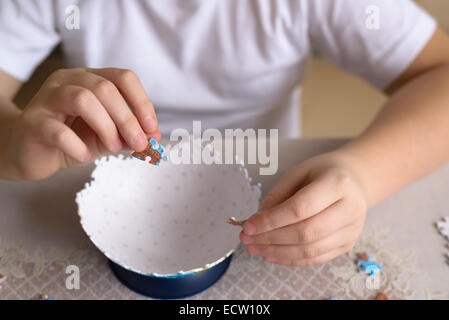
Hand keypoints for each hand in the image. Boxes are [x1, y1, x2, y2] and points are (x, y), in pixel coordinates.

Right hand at [8, 68, 159, 180]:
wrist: (32, 153)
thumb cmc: (72, 139)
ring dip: (106, 127)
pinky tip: (84, 156)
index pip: (123, 78)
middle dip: (128, 119)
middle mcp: (68, 81)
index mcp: (90, 79)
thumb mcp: (108, 137)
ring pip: (82, 99)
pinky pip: (57, 130)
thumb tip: (155, 138)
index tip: (152, 129)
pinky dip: (78, 146)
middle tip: (138, 144)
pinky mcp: (32, 122)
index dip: (142, 102)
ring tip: (113, 148)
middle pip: (105, 88)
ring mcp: (47, 98)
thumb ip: (129, 135)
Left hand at [240, 151, 367, 265]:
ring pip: (310, 250)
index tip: (248, 226)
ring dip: (277, 252)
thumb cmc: (323, 174)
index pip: (299, 208)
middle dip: (270, 239)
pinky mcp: (347, 244)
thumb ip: (277, 197)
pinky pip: (315, 258)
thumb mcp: (297, 174)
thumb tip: (256, 222)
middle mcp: (349, 208)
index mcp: (336, 183)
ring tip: (254, 248)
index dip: (271, 221)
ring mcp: (351, 230)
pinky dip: (290, 259)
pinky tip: (271, 255)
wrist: (355, 180)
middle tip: (246, 239)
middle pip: (306, 232)